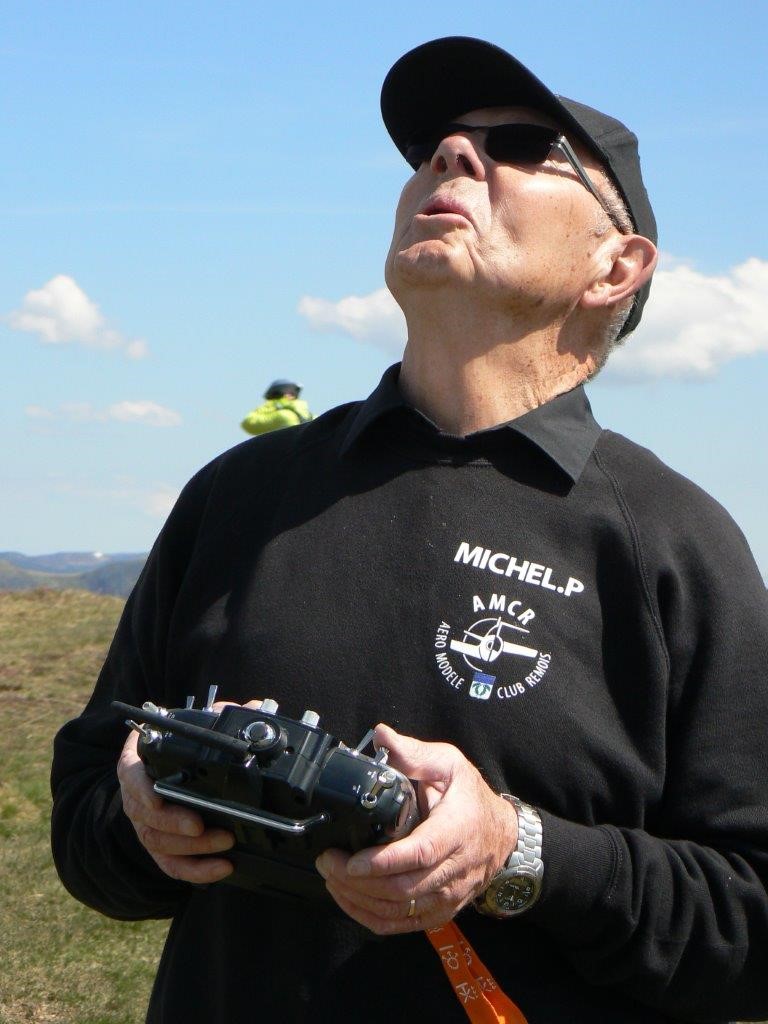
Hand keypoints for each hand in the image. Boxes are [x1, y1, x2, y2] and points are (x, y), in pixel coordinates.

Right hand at [116, 697, 261, 883]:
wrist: (174, 769)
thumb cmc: (184, 747)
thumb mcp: (197, 725)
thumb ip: (221, 715)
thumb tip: (254, 708)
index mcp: (139, 762)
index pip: (129, 774)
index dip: (140, 788)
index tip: (158, 797)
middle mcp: (138, 796)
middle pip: (145, 817)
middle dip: (174, 824)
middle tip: (202, 826)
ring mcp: (147, 825)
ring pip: (159, 843)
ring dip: (192, 848)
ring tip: (224, 842)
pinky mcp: (162, 848)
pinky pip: (172, 865)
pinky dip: (196, 871)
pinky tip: (221, 868)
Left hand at [315, 723, 517, 933]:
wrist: (502, 835)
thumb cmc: (471, 797)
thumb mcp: (449, 764)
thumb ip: (414, 753)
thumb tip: (381, 735)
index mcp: (456, 829)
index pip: (420, 854)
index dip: (384, 862)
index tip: (351, 861)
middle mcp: (454, 869)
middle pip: (404, 888)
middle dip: (359, 882)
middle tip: (328, 862)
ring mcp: (448, 895)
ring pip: (400, 910)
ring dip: (360, 900)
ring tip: (331, 878)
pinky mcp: (440, 911)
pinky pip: (403, 924)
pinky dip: (371, 917)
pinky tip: (350, 901)